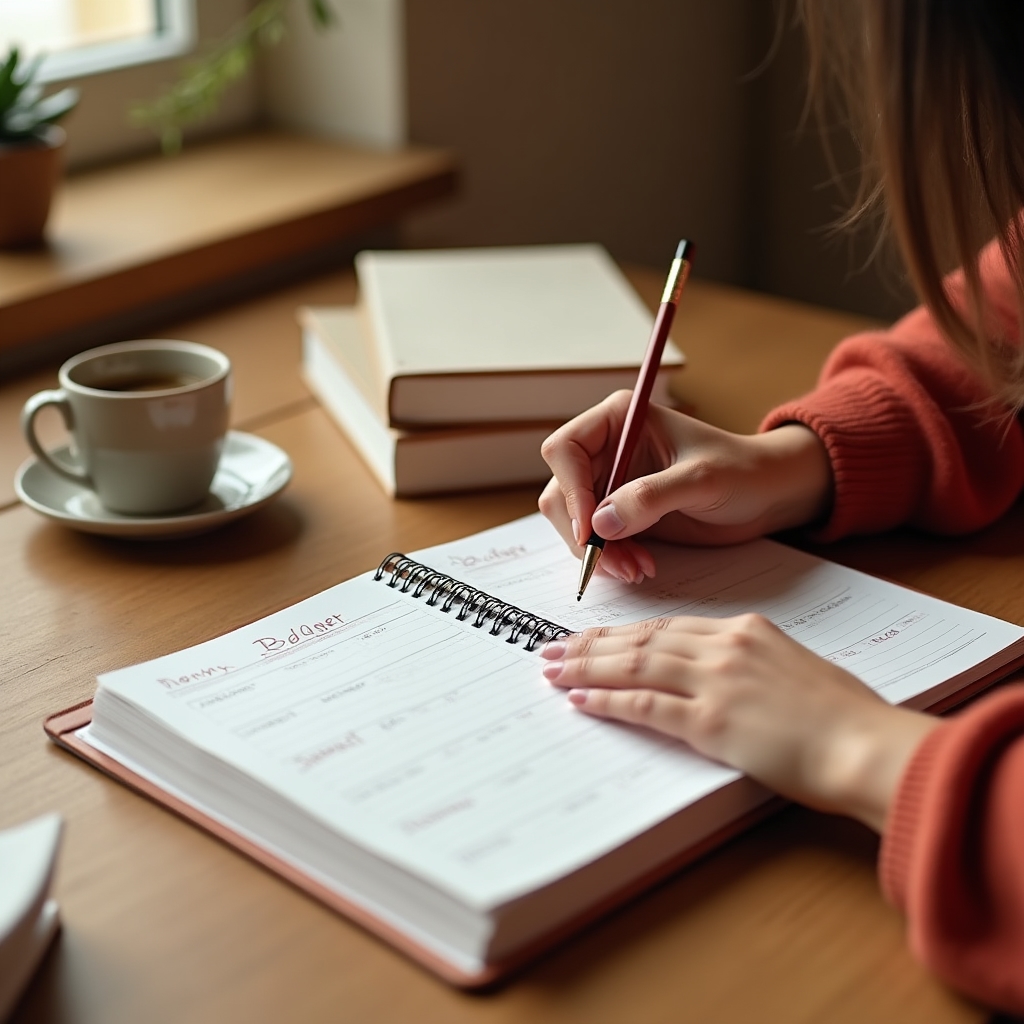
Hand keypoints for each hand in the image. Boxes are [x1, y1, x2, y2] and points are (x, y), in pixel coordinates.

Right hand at [538, 392, 832, 581]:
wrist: (767, 495)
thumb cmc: (742, 470)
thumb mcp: (701, 479)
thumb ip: (651, 496)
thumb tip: (600, 523)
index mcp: (618, 420)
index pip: (565, 450)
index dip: (570, 489)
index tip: (589, 529)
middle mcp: (606, 450)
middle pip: (561, 492)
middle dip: (582, 533)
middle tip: (615, 563)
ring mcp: (611, 484)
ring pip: (574, 523)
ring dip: (598, 553)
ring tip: (636, 569)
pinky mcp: (621, 515)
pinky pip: (596, 541)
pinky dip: (610, 560)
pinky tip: (640, 566)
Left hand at [541, 616, 939, 831]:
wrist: (869, 746)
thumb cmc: (846, 717)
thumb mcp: (796, 671)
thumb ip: (754, 666)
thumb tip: (725, 678)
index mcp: (747, 630)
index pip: (668, 627)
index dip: (624, 633)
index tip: (594, 637)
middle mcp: (725, 647)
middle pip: (642, 640)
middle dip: (592, 644)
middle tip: (553, 648)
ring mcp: (716, 682)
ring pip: (634, 665)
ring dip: (587, 667)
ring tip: (552, 669)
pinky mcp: (711, 722)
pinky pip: (644, 706)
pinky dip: (607, 701)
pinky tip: (580, 701)